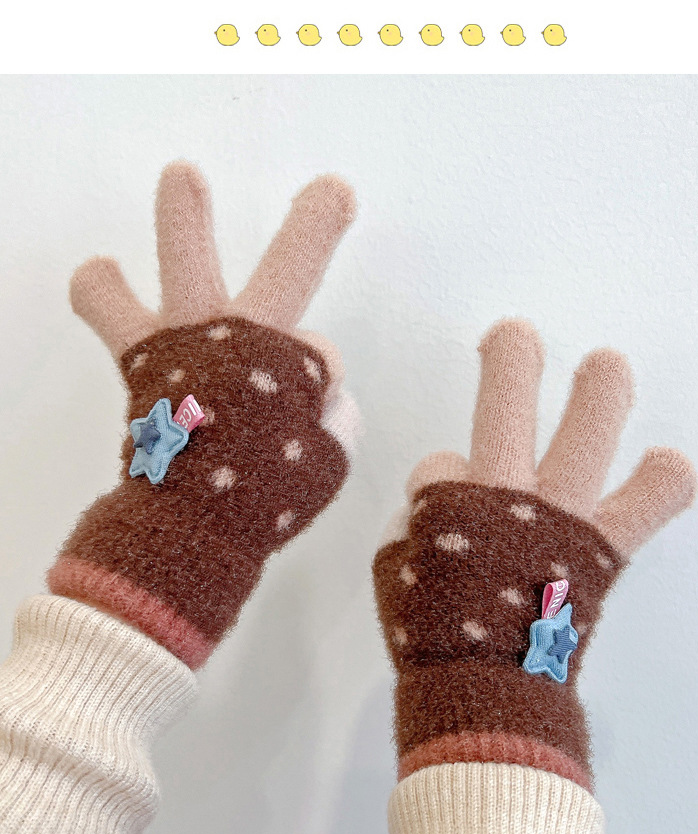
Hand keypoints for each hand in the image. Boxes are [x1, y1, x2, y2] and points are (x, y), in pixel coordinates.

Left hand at [49, 162, 357, 668]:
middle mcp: (246, 345)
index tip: (302, 415)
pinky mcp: (141, 356)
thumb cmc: (259, 500)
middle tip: (335, 192)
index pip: (321, 355)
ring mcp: (191, 342)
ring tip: (184, 175)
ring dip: (187, 221)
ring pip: (188, 268)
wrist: (185, 532)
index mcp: (292, 373)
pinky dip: (104, 293)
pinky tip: (99, 269)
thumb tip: (322, 394)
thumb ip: (333, 421)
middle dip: (312, 233)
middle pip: (287, 275)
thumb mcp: (322, 466)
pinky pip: (114, 312)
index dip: (317, 384)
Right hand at [374, 319, 696, 790]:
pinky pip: (646, 505)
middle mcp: (505, 496)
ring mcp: (560, 517)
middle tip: (515, 337)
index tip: (443, 514)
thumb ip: (413, 528)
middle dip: (511, 365)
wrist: (488, 697)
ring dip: (599, 394)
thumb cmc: (433, 638)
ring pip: (585, 436)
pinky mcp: (603, 549)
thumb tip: (435, 507)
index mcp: (445, 504)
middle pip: (506, 409)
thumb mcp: (395, 575)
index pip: (438, 465)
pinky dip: (661, 486)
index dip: (440, 484)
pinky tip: (670, 464)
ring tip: (607, 364)